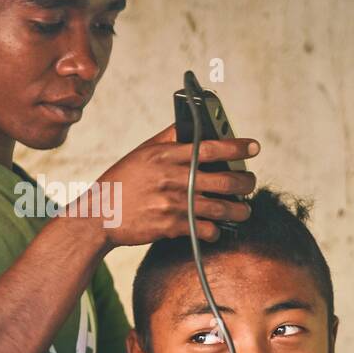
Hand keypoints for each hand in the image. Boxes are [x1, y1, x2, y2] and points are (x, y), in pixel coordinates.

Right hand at [71, 123, 257, 246]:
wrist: (99, 215)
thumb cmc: (121, 181)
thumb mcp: (141, 152)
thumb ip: (167, 138)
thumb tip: (190, 122)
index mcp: (166, 156)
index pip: (210, 148)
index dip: (237, 147)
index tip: (254, 147)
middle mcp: (172, 178)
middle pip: (224, 180)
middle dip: (246, 182)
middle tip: (250, 183)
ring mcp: (173, 204)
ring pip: (221, 208)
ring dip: (239, 210)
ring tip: (244, 210)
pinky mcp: (171, 227)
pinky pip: (205, 230)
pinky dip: (215, 231)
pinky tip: (215, 228)